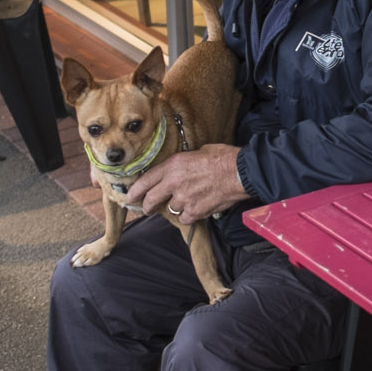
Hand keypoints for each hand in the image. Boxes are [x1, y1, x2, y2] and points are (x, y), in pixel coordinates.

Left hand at [126, 143, 249, 222]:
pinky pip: (185, 218)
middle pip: (151, 200)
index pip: (146, 180)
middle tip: (147, 208)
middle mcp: (175, 183)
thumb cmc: (224, 158)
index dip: (135, 191)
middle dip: (147, 206)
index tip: (130, 196)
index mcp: (173, 165)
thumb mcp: (199, 152)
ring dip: (175, 208)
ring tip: (183, 204)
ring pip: (170, 210)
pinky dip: (188, 216)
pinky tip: (195, 210)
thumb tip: (181, 168)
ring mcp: (185, 199)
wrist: (241, 172)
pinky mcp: (196, 211)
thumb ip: (184, 162)